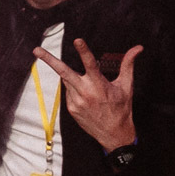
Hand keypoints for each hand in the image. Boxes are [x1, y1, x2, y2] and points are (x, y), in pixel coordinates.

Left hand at [32, 36, 139, 151]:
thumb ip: (128, 64)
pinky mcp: (71, 109)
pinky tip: (86, 96)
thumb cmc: (121, 108)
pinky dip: (75, 88)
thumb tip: (138, 48)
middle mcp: (85, 93)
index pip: (90, 64)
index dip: (83, 51)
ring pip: (67, 80)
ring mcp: (76, 101)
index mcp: (99, 85)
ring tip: (86, 85)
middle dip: (49, 60)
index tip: (77, 40)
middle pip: (64, 72)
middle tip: (36, 50)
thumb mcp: (126, 86)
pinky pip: (69, 92)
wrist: (114, 135)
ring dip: (71, 76)